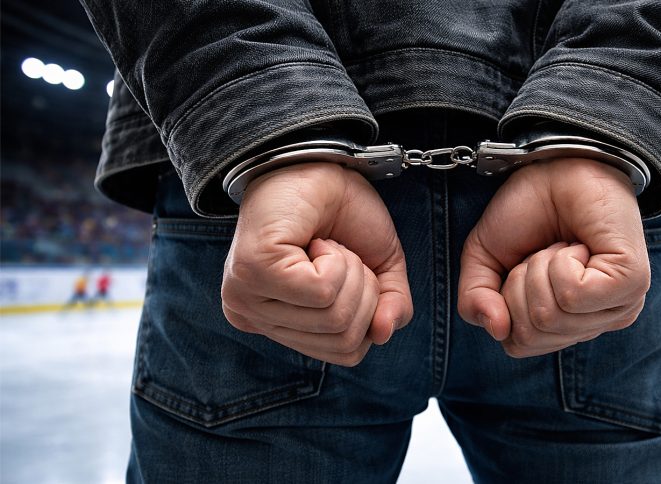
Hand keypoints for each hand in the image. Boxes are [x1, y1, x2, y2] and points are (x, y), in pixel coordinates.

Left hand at [221, 162, 412, 365]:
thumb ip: (390, 306)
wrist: (320, 162)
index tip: (350, 269)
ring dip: (348, 271)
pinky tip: (314, 240)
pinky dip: (335, 260)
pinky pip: (321, 291)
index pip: (345, 354)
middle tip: (340, 253)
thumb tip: (384, 334)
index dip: (370, 311)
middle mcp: (254, 319)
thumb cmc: (342, 212)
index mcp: (280, 325)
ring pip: (334, 318)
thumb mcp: (380, 266)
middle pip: (343, 341)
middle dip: (363, 292)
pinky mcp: (253, 271)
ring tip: (324, 244)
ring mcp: (247, 298)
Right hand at [458, 158, 649, 357]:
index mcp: (567, 323)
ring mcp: (619, 305)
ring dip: (542, 267)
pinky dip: (563, 262)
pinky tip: (581, 244)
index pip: (519, 344)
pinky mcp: (631, 282)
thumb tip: (497, 329)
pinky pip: (573, 295)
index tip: (524, 263)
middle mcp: (596, 321)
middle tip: (544, 250)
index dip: (505, 302)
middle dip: (521, 284)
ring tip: (564, 244)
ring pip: (551, 315)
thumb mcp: (484, 259)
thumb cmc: (527, 210)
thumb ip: (474, 301)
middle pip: (532, 334)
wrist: (556, 164)